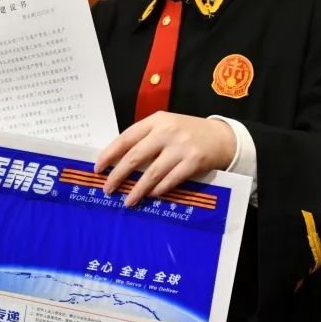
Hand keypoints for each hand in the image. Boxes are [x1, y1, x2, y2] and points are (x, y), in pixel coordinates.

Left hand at [94, 112, 234, 207]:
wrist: (221, 137)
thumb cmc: (187, 133)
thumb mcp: (165, 126)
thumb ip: (145, 138)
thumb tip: (117, 161)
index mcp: (156, 120)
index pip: (126, 138)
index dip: (109, 154)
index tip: (98, 168)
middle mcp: (167, 132)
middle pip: (135, 157)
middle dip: (118, 175)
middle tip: (108, 189)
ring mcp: (181, 147)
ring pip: (152, 173)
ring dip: (137, 189)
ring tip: (128, 200)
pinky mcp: (193, 162)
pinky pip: (170, 180)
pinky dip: (158, 190)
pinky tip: (151, 196)